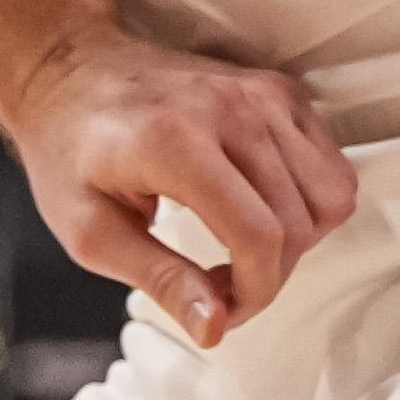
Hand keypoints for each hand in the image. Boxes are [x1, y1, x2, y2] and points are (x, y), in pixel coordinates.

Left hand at [0, 22, 357, 347]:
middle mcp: (229, 109)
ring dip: (297, 241)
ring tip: (240, 250)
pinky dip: (310, 203)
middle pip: (299, 223)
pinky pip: (331, 165)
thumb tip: (216, 327)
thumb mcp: (90, 231)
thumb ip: (158, 279)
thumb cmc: (68, 149)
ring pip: (332, 195)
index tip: (224, 311)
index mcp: (176, 141)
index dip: (253, 292)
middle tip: (220, 286)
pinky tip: (259, 212)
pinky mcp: (279, 91)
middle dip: (270, 274)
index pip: (258, 235)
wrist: (67, 71)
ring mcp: (261, 94)